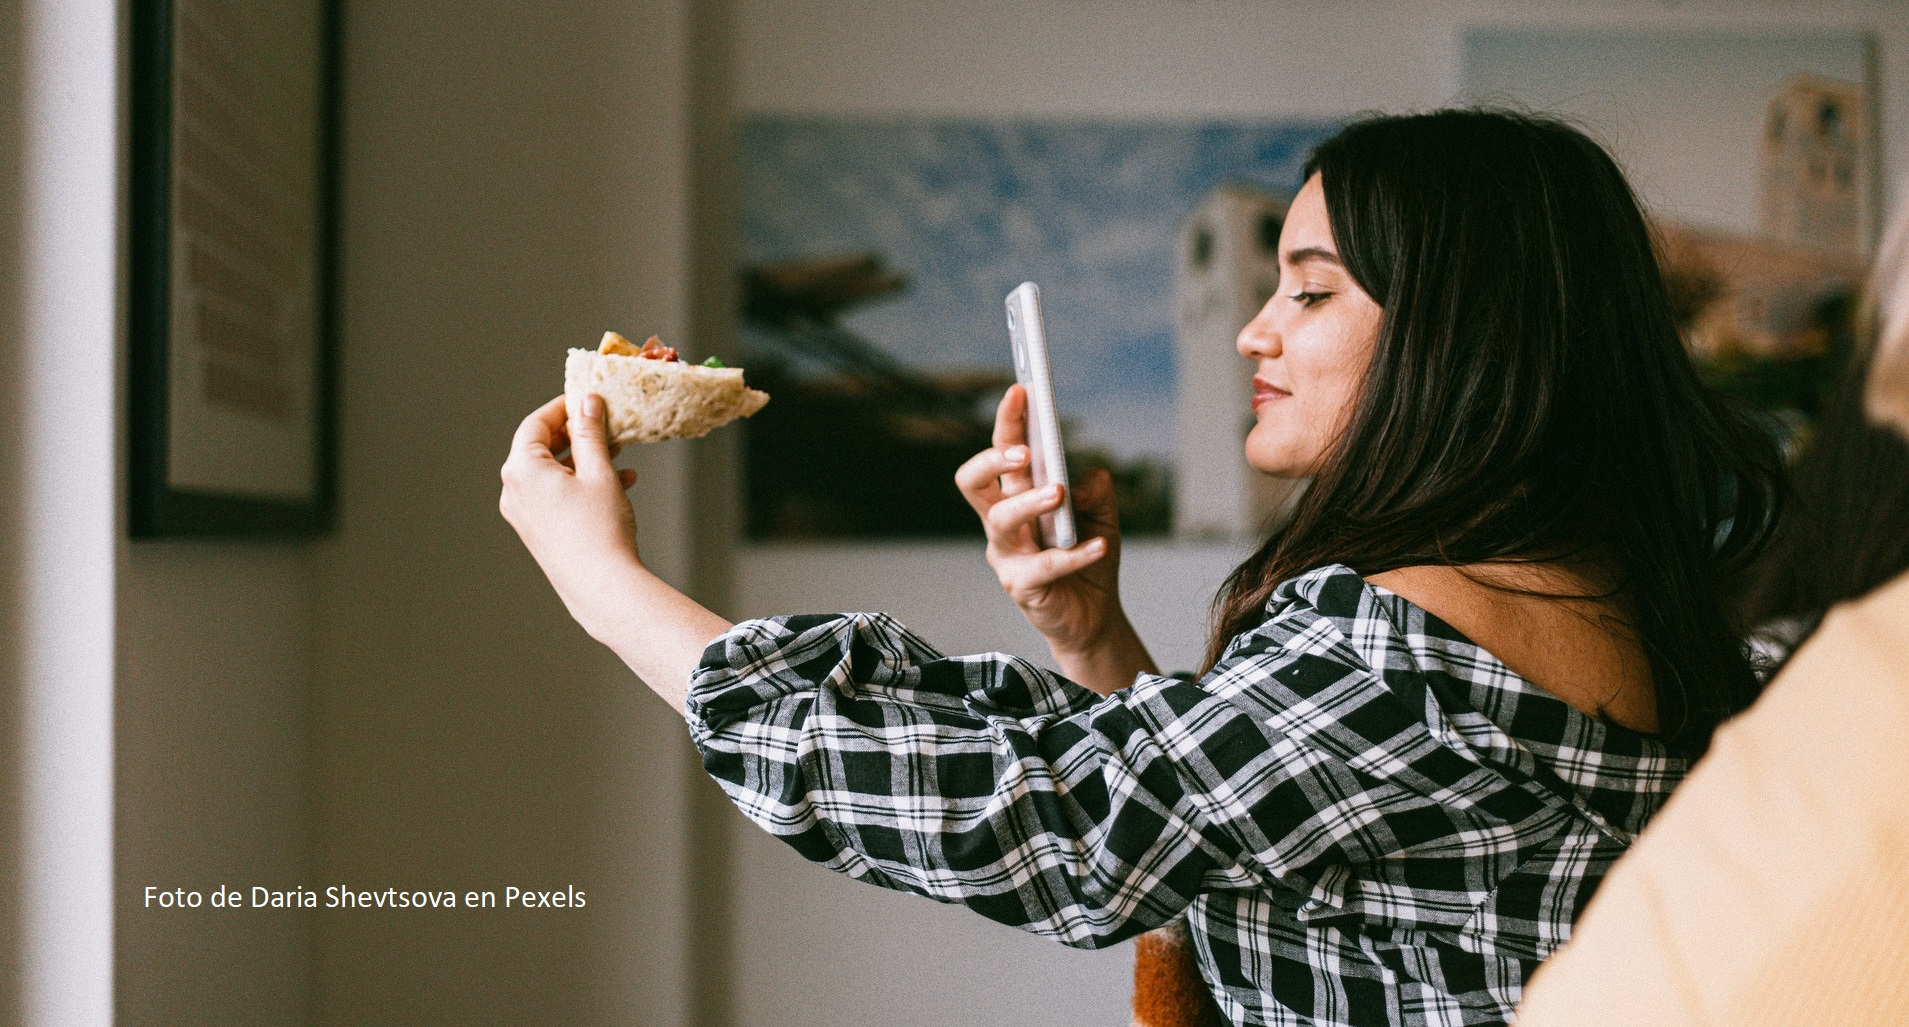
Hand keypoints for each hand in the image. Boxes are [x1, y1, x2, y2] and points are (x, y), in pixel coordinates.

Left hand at [500, 393, 641, 636]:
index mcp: (522, 470)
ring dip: (584, 460)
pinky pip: (555, 496)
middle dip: (576, 435)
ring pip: (552, 473)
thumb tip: (587, 403)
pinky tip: (618, 483)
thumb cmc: (600, 529)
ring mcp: (523, 514)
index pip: (535, 424)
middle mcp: (514, 491)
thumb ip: (590, 433)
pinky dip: (581, 485)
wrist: (601, 586)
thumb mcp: (599, 472)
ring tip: (618, 453)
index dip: (562, 407)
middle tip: (604, 424)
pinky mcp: (537, 531)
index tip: (585, 399)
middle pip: (542, 448)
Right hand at [955, 385, 1136, 676]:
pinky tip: (1100, 544)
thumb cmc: (1088, 557)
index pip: (1002, 453)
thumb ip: (1095, 489)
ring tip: (1059, 493)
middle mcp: (1002, 522)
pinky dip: (1074, 553)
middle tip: (1024, 450)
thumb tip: (1079, 479)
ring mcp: (1007, 555)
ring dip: (1029, 502)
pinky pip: (1043, 566)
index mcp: (1017, 496)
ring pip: (1000, 520)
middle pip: (974, 482)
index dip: (1007, 421)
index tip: (1021, 390)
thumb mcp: (1102, 513)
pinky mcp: (1021, 587)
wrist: (1094, 616)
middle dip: (993, 459)